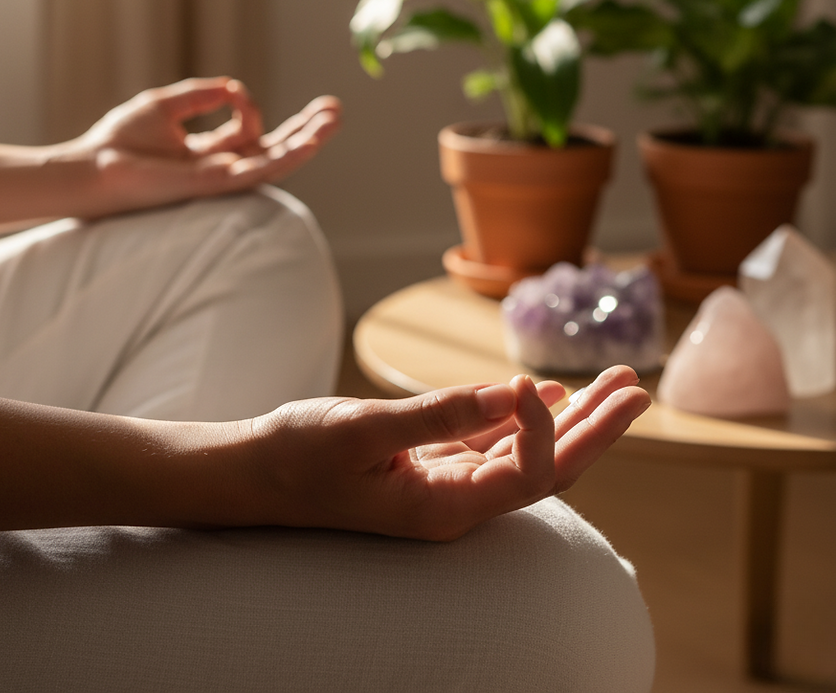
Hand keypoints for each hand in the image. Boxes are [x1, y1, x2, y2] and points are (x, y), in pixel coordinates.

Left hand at [64, 77, 340, 215]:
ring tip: (335, 120)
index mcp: (208, 152)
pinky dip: (285, 158)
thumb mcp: (165, 105)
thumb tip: (235, 88)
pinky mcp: (214, 185)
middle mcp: (220, 168)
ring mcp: (220, 179)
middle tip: (336, 110)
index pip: (250, 134)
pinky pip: (257, 172)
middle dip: (306, 129)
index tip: (234, 91)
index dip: (254, 108)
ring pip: (275, 162)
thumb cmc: (118, 141)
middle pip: (274, 149)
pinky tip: (308, 144)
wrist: (91, 168)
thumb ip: (201, 96)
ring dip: (308, 141)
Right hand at [239, 365, 649, 540]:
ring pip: (523, 453)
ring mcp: (443, 486)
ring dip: (568, 418)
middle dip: (596, 428)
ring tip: (612, 385)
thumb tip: (514, 393)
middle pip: (546, 469)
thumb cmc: (297, 456)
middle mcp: (455, 505)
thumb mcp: (363, 431)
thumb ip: (440, 415)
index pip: (527, 474)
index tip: (528, 382)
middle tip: (639, 388)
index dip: (545, 429)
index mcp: (445, 511)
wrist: (252, 475)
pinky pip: (490, 443)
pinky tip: (543, 395)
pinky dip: (520, 417)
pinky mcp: (428, 466)